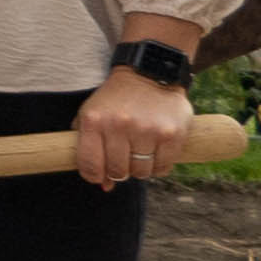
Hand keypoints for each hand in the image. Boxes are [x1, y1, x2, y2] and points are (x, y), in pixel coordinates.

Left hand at [79, 61, 200, 188]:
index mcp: (94, 121)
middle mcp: (119, 125)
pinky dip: (158, 166)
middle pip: (117, 171)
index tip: (99, 175)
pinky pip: (162, 168)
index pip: (89, 165)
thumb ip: (88, 148)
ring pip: (141, 172)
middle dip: (118, 172)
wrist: (148, 75)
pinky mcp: (172, 135)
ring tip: (139, 153)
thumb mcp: (91, 115)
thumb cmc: (115, 101)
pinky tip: (155, 153)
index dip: (94, 176)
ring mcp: (147, 130)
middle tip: (122, 161)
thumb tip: (104, 186)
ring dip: (139, 169)